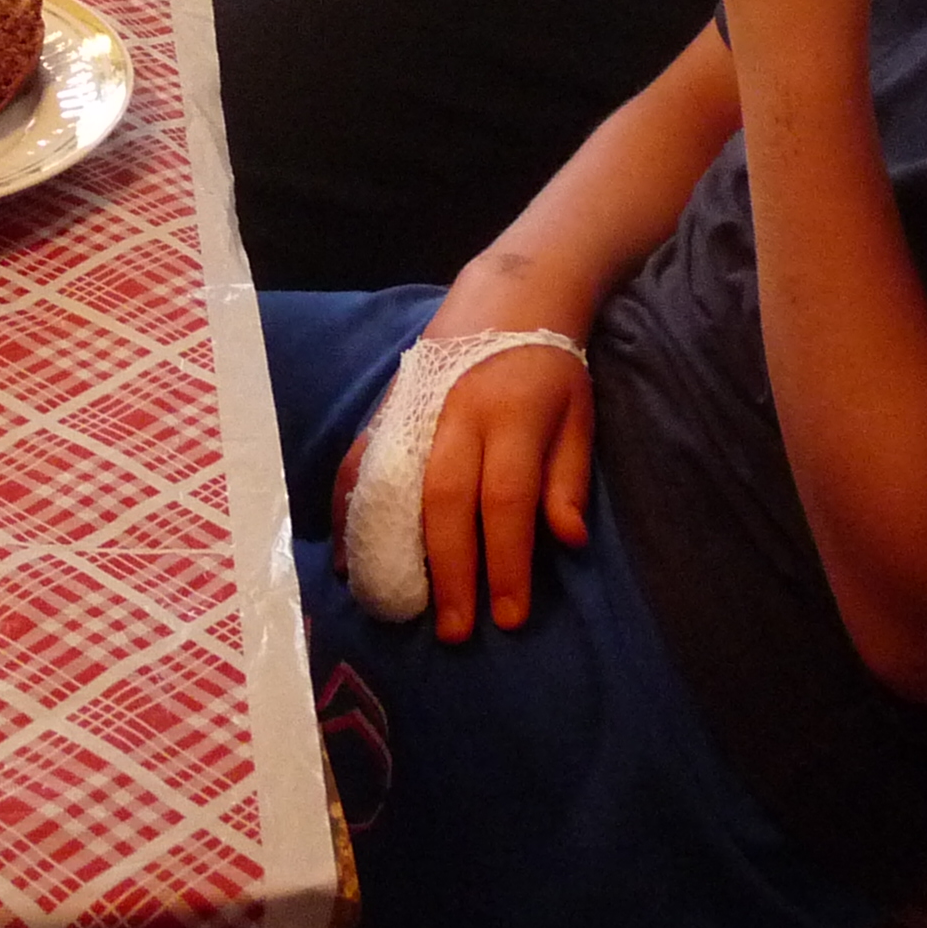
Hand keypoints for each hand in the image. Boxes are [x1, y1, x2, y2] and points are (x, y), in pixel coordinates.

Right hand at [330, 250, 596, 642]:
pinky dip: (349, 507)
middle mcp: (457, 413)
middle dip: (450, 570)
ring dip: (390, 546)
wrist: (508, 295)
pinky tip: (346, 553)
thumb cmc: (552, 369)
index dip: (506, 560)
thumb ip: (569, 480)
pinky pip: (362, 460)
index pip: (506, 498)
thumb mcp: (580, 417)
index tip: (507, 618)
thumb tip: (567, 542)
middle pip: (446, 499)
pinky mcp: (389, 407)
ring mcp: (415, 408)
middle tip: (454, 632)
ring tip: (389, 602)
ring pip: (396, 482)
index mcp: (513, 415)